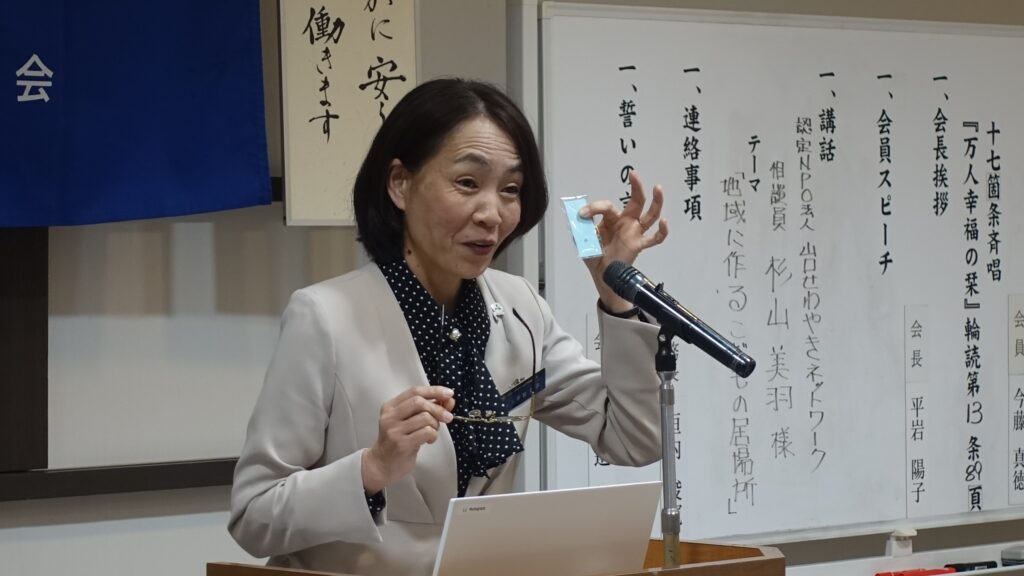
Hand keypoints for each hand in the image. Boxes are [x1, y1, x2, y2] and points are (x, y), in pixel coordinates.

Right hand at [361, 386, 455, 494]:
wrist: (381, 464)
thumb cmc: (398, 441)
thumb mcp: (409, 421)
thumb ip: (427, 408)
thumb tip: (449, 400)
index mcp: (390, 406)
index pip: (415, 391)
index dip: (434, 390)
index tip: (449, 394)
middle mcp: (390, 416)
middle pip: (419, 402)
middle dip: (438, 408)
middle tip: (448, 417)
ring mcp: (394, 430)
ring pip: (425, 417)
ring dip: (435, 425)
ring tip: (432, 432)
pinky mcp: (401, 444)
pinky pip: (426, 432)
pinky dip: (433, 435)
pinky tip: (428, 440)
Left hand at [578, 170, 668, 312]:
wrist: (601, 274)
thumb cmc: (595, 254)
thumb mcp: (585, 241)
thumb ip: (583, 230)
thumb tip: (580, 219)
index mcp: (611, 218)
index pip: (606, 206)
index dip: (594, 208)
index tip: (581, 214)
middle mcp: (625, 222)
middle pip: (635, 201)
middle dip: (636, 187)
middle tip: (634, 174)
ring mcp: (634, 232)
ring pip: (649, 215)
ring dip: (656, 202)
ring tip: (658, 188)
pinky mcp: (639, 245)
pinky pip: (654, 239)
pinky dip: (661, 232)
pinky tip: (664, 223)